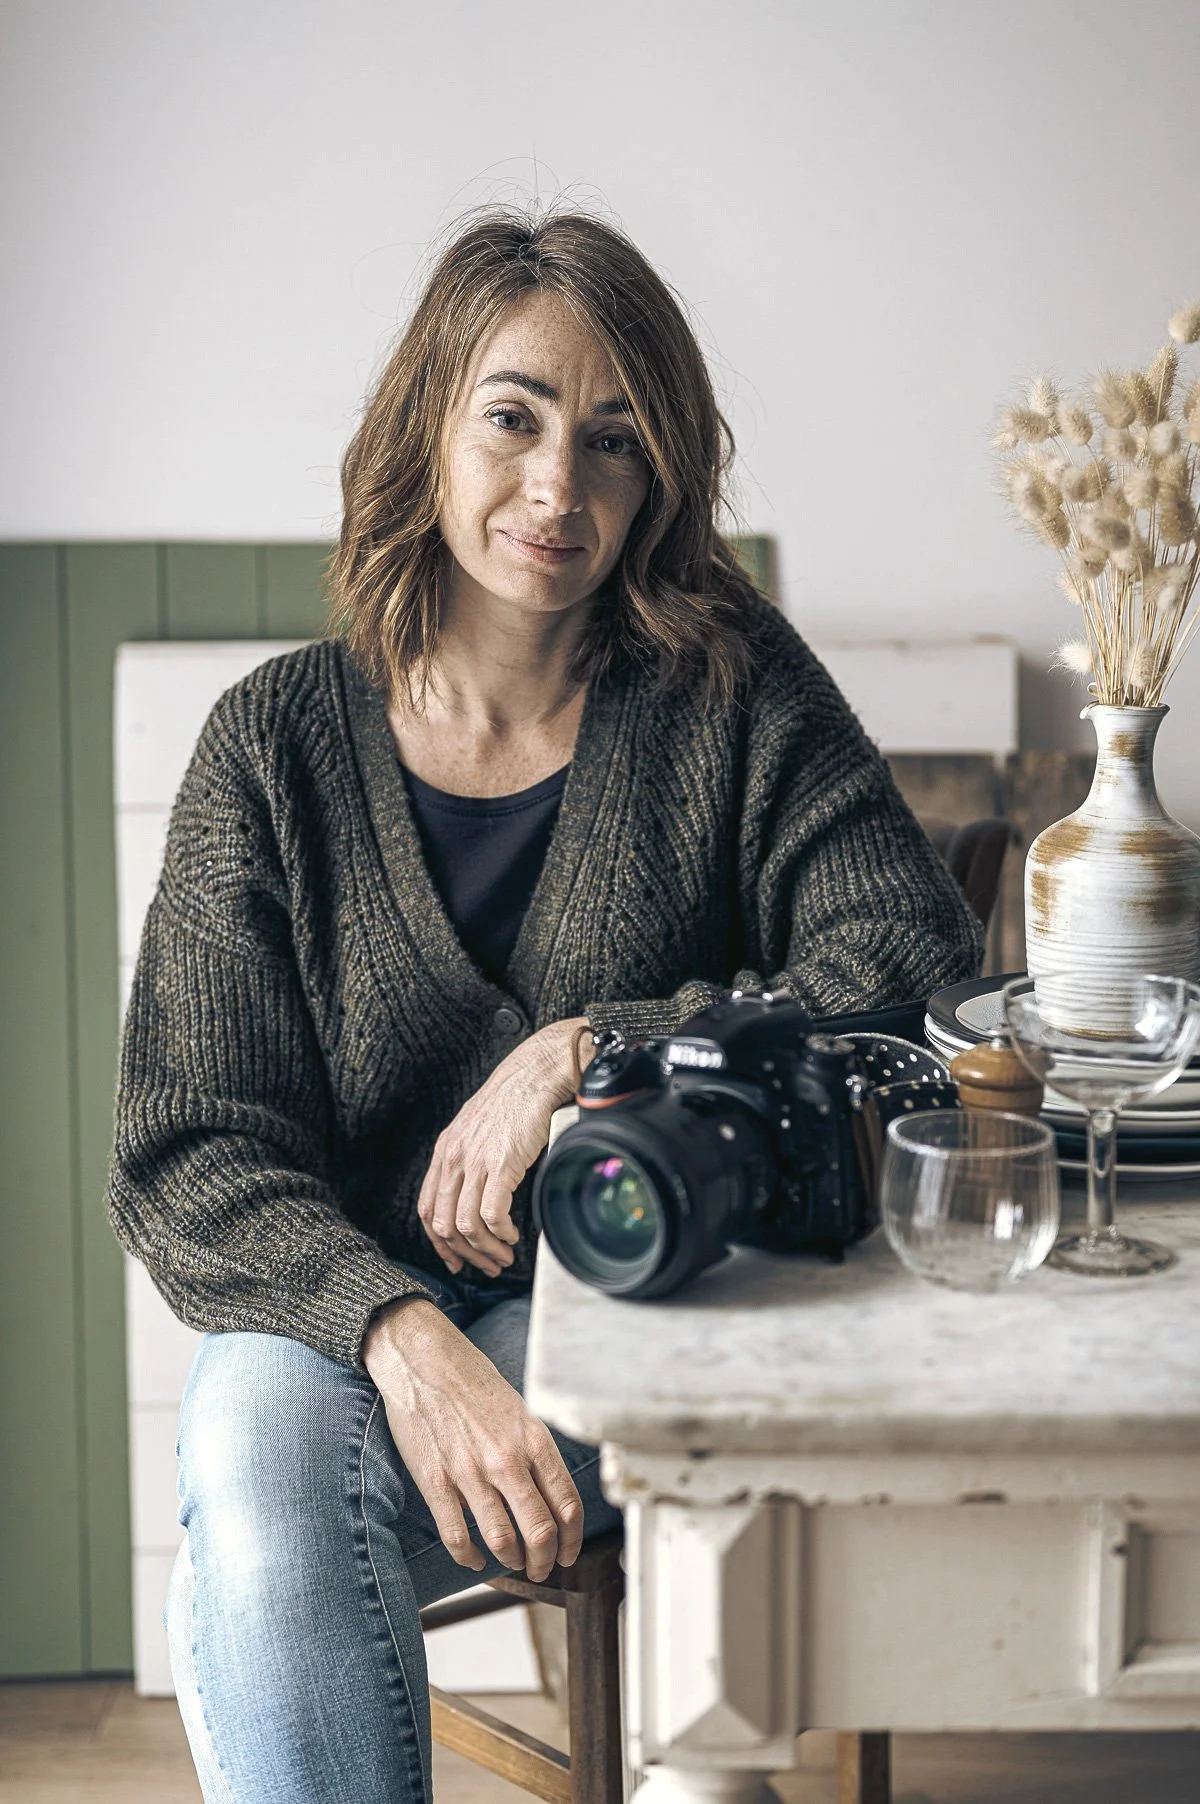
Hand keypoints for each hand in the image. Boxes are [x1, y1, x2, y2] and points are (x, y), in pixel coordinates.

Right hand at [362, 1297, 583, 1581]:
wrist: (425, 1361)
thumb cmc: (474, 1383)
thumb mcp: (520, 1411)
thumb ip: (535, 1453)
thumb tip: (549, 1498)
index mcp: (534, 1440)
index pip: (568, 1505)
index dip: (571, 1540)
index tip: (567, 1554)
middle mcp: (507, 1459)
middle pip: (540, 1531)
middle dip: (545, 1561)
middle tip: (541, 1568)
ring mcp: (470, 1473)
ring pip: (503, 1541)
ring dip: (511, 1561)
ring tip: (510, 1562)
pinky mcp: (436, 1482)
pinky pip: (457, 1537)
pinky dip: (470, 1558)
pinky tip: (475, 1557)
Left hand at [418, 1016, 592, 1276]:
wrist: (533, 1075)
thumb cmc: (512, 1101)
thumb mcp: (476, 1130)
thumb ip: (468, 1160)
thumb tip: (474, 1195)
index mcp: (444, 1153)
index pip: (426, 1210)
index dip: (439, 1243)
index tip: (456, 1260)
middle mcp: (453, 1159)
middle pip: (443, 1225)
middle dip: (465, 1255)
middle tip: (487, 1266)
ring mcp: (475, 1162)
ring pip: (467, 1225)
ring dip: (486, 1250)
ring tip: (504, 1255)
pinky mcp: (501, 1164)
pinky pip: (492, 1215)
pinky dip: (502, 1234)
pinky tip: (513, 1235)